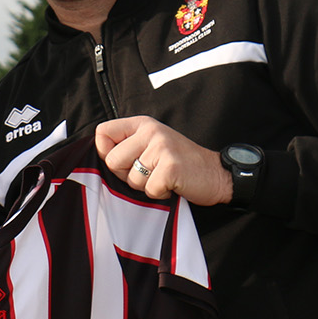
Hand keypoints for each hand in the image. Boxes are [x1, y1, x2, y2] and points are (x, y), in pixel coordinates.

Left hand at [94, 116, 230, 204]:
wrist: (216, 174)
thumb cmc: (180, 164)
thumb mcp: (152, 145)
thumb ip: (127, 146)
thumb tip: (101, 156)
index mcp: (143, 124)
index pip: (102, 133)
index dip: (106, 153)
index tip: (125, 161)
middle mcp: (151, 131)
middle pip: (112, 161)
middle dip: (127, 175)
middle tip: (151, 173)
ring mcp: (162, 148)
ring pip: (130, 179)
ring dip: (146, 186)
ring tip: (164, 177)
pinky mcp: (170, 167)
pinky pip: (149, 190)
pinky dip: (160, 194)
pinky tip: (173, 185)